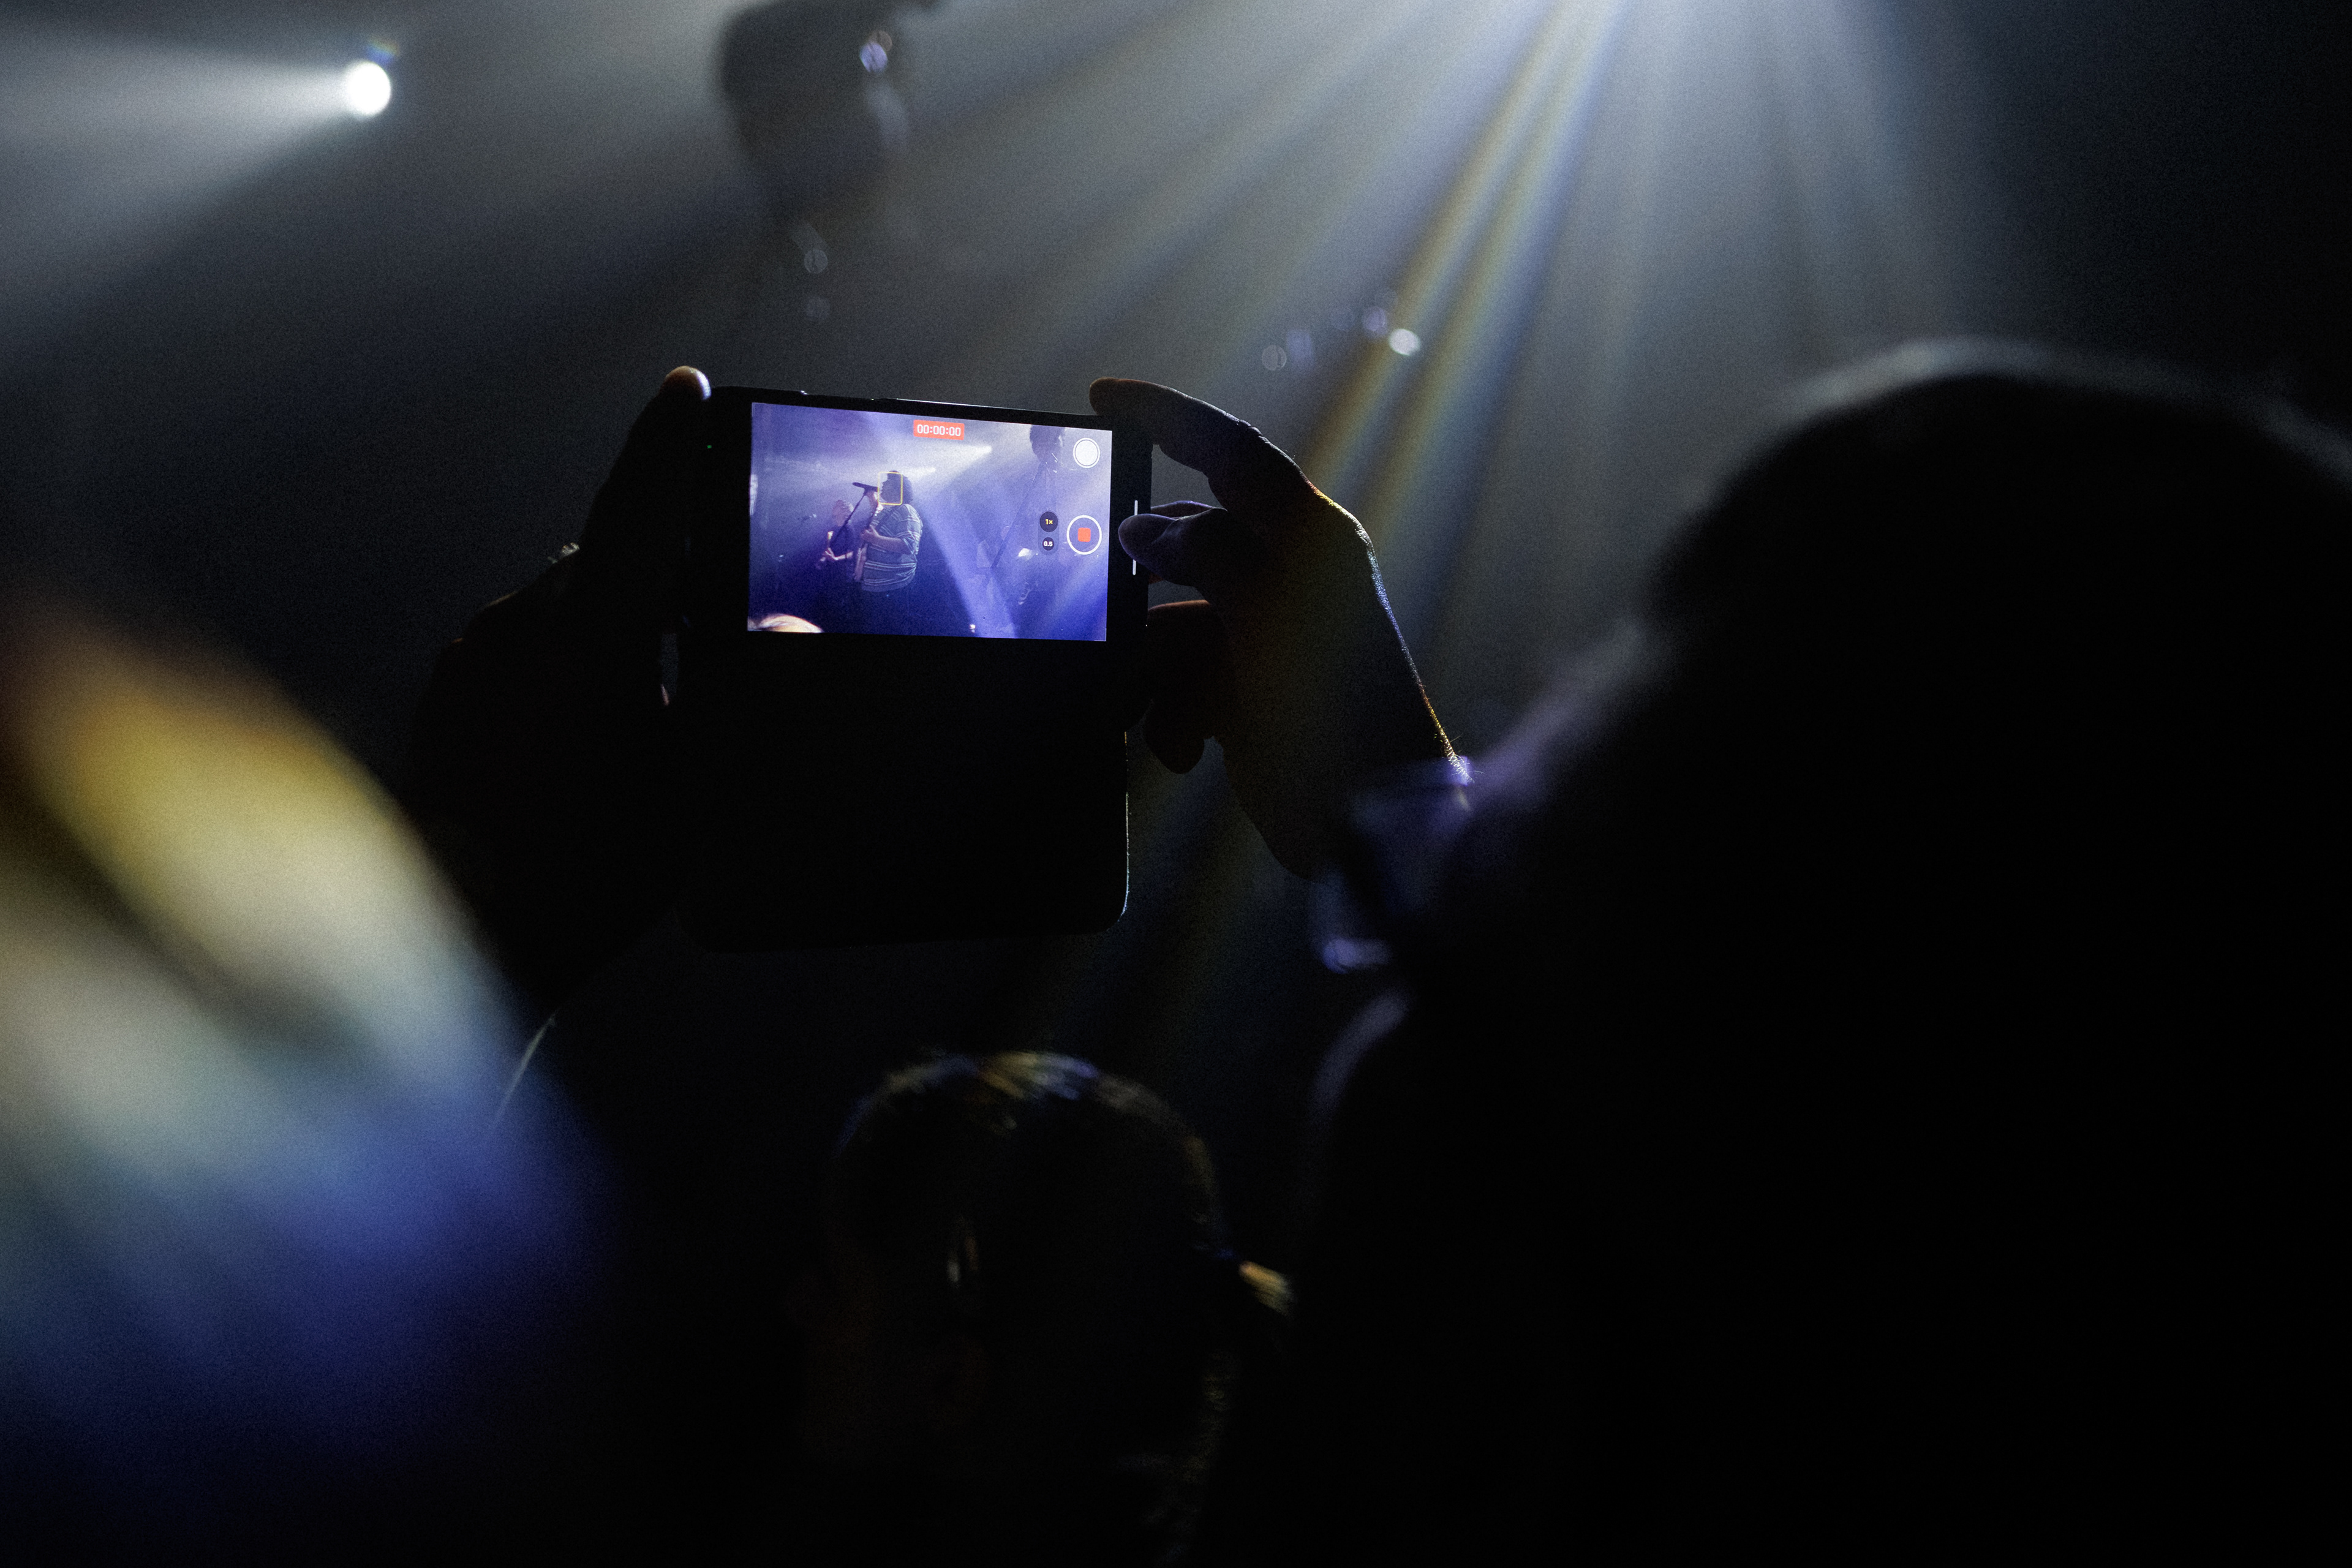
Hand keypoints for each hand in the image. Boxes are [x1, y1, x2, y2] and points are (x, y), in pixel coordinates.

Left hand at [405, 367, 707, 1012]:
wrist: (460, 932)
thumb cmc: (589, 866)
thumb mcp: (693, 790)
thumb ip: (740, 699)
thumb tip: (787, 632)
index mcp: (593, 635)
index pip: (641, 509)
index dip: (670, 444)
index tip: (687, 386)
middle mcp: (522, 626)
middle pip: (608, 562)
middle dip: (657, 578)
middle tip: (705, 628)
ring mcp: (474, 658)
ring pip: (561, 608)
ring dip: (606, 631)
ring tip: (642, 713)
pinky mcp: (447, 694)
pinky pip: (517, 649)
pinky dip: (558, 666)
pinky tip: (580, 740)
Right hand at [1090, 378, 1452, 874]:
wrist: (1367, 822)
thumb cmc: (1338, 714)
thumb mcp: (1268, 618)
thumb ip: (1206, 555)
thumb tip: (1145, 528)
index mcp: (1308, 539)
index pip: (1231, 453)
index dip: (1168, 416)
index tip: (1102, 397)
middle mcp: (1287, 577)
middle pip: (1183, 548)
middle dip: (1136, 589)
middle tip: (1089, 606)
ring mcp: (1263, 637)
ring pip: (1169, 623)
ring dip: (1149, 672)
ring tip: (1138, 715)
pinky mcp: (1246, 692)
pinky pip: (1179, 681)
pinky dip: (1170, 715)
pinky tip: (1183, 749)